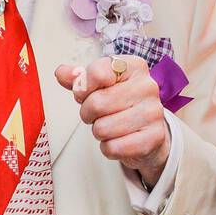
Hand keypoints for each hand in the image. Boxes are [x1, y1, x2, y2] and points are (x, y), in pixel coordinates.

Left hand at [54, 56, 170, 185]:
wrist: (147, 130)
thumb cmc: (121, 104)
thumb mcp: (100, 86)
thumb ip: (78, 79)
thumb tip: (61, 73)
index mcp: (134, 67)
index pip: (97, 73)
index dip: (83, 88)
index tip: (88, 93)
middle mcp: (148, 86)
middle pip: (96, 103)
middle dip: (89, 113)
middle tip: (99, 114)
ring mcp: (153, 112)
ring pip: (102, 128)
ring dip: (99, 131)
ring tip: (111, 125)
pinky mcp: (154, 137)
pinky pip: (113, 147)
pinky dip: (109, 147)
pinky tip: (120, 139)